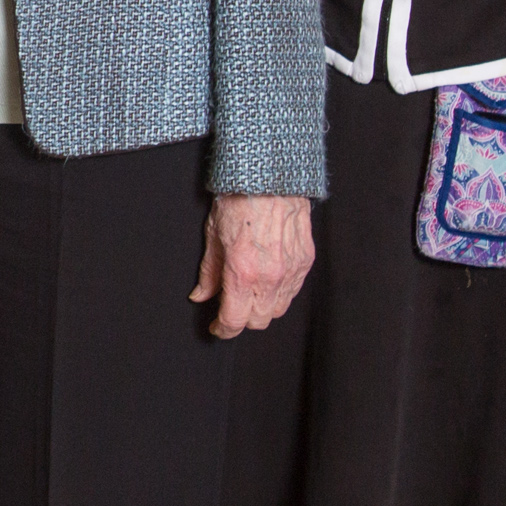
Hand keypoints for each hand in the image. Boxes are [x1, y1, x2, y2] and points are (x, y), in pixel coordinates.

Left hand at [192, 193, 314, 338]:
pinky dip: (280, 294)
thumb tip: (201, 296)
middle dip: (242, 319)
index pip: (235, 321)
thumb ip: (208, 273)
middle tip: (231, 306)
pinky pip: (293, 292)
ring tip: (249, 294)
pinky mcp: (305, 261)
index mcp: (242, 272)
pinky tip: (268, 281)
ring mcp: (291, 270)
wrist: (269, 176)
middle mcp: (270, 277)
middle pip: (258, 321)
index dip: (223, 329)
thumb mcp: (212, 236)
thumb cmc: (238, 200)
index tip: (217, 327)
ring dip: (262, 308)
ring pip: (278, 310)